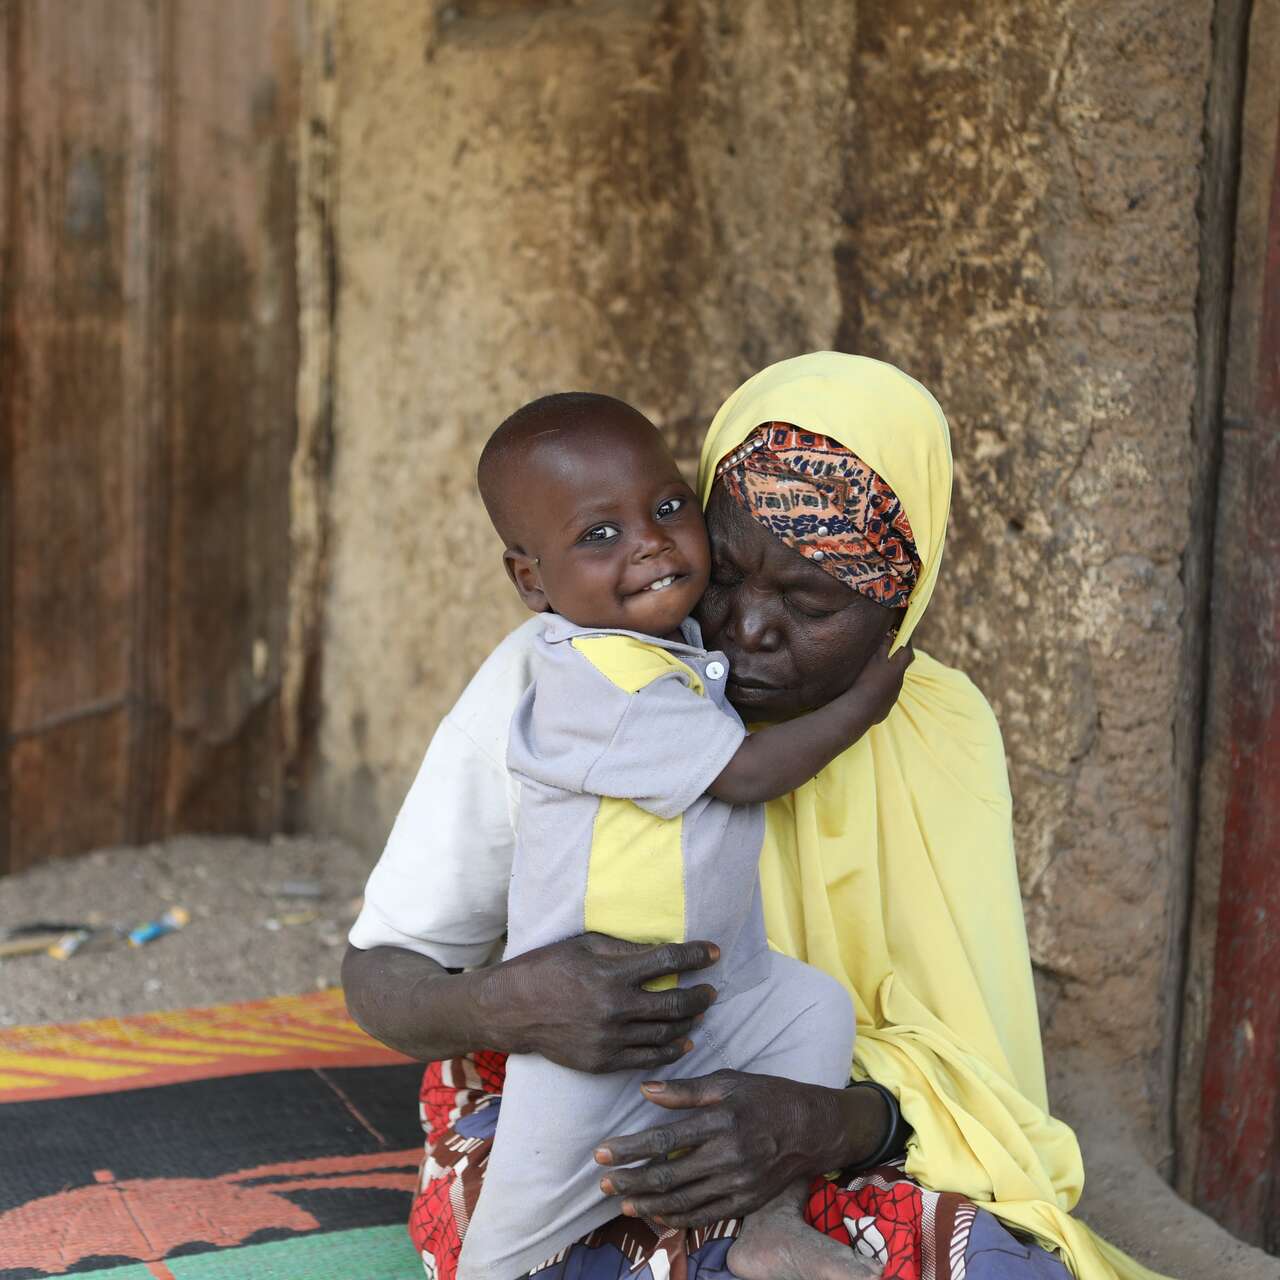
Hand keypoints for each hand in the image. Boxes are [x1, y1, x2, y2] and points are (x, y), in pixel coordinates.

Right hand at [483, 934, 720, 1073]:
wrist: (511, 1009)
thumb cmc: (548, 967)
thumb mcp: (585, 945)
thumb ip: (625, 949)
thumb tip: (662, 948)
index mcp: (611, 973)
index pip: (668, 960)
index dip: (697, 955)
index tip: (714, 952)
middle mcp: (614, 1008)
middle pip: (675, 1004)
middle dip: (701, 995)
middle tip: (712, 990)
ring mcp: (608, 1040)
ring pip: (665, 1034)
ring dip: (690, 1023)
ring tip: (700, 1013)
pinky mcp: (601, 1062)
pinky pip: (647, 1059)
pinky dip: (670, 1051)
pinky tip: (683, 1042)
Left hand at [593, 1070, 844, 1226]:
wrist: (813, 1129)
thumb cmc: (766, 1097)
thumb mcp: (729, 1082)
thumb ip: (686, 1089)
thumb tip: (645, 1090)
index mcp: (721, 1122)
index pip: (664, 1141)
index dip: (629, 1149)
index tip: (602, 1152)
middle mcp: (728, 1157)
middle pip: (667, 1177)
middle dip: (630, 1180)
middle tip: (602, 1181)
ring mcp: (738, 1185)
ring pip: (682, 1202)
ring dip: (647, 1204)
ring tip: (622, 1200)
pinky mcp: (745, 1203)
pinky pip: (704, 1216)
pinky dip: (676, 1219)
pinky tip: (656, 1214)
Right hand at [851, 632, 912, 724]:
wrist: (860, 710)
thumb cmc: (867, 680)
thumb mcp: (874, 658)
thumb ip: (884, 646)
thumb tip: (891, 634)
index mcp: (897, 669)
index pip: (907, 652)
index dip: (905, 642)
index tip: (901, 634)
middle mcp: (898, 684)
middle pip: (899, 669)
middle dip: (893, 660)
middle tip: (883, 652)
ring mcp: (891, 698)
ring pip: (890, 684)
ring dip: (883, 677)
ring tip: (868, 674)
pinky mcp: (883, 710)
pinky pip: (882, 698)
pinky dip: (876, 692)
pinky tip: (864, 692)